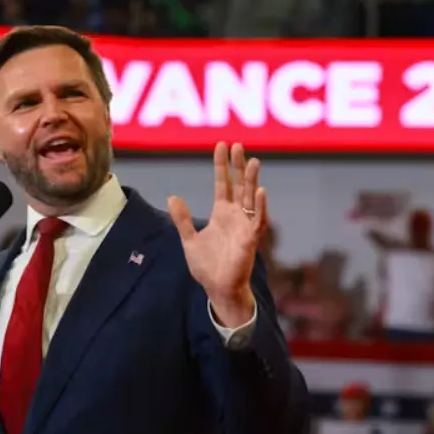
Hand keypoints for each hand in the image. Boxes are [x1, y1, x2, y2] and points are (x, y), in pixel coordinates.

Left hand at [168, 142, 266, 326]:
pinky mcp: (250, 240)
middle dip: (238, 165)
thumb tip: (172, 197)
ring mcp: (245, 226)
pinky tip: (260, 191)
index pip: (223, 184)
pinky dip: (260, 206)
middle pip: (239, 185)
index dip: (222, 165)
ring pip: (251, 198)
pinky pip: (258, 220)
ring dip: (252, 180)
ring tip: (253, 161)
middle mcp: (236, 216)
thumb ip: (182, 219)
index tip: (221, 145)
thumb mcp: (189, 239)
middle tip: (237, 145)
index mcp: (222, 214)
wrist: (218, 288)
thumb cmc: (207, 266)